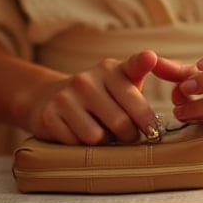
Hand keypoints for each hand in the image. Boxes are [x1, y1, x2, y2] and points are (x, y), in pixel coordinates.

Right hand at [26, 49, 162, 144]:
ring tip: (103, 133)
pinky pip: (75, 144)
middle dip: (129, 136)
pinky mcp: (49, 115)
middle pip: (120, 123)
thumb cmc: (99, 93)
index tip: (153, 129)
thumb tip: (151, 56)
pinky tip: (80, 135)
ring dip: (104, 143)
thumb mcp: (120, 80)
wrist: (51, 96)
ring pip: (96, 137)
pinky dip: (82, 146)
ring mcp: (65, 97)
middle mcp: (85, 80)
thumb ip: (138, 72)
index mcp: (108, 69)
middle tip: (130, 136)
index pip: (131, 91)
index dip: (144, 113)